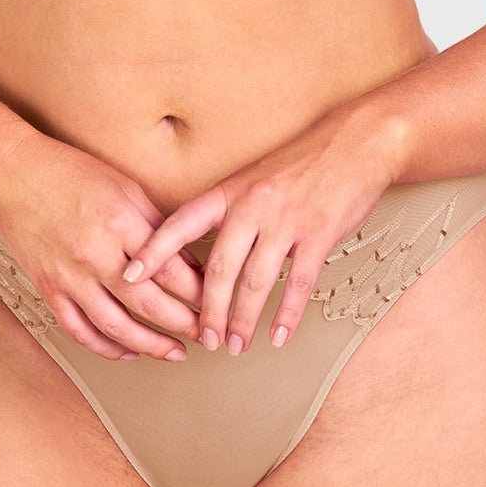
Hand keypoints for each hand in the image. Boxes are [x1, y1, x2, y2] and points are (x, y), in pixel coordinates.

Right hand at [0, 131, 206, 362]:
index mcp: (120, 223)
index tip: (216, 299)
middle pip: (149, 304)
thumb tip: (190, 262)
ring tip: (176, 353)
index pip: (170, 269)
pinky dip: (106, 347)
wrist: (13, 176)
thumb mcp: (126, 188)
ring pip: (117, 327)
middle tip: (207, 334)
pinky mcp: (49, 290)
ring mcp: (69, 277)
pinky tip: (128, 352)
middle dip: (185, 324)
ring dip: (152, 346)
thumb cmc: (70, 173)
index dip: (199, 291)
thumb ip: (158, 227)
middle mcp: (95, 255)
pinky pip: (80, 330)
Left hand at [118, 113, 396, 354]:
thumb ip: (230, 208)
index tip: (130, 276)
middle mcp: (253, 205)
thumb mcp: (256, 176)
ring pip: (255, 281)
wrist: (356, 142)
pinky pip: (298, 283)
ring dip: (242, 319)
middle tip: (202, 338)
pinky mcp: (319, 234)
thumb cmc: (305, 160)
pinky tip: (278, 335)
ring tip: (235, 344)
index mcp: (231, 190)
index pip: (181, 223)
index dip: (153, 251)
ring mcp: (286, 220)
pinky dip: (286, 315)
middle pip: (218, 267)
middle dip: (206, 309)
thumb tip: (203, 249)